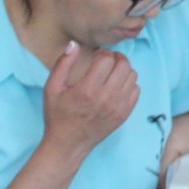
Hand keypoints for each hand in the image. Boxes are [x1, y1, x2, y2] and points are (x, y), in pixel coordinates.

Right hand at [40, 42, 139, 159]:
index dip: (103, 52)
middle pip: (123, 65)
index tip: (97, 56)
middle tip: (107, 60)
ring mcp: (117, 107)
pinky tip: (116, 85)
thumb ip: (63, 64)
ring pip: (132, 76)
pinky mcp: (124, 115)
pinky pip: (136, 91)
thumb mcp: (52, 88)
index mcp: (87, 90)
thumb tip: (75, 44)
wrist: (68, 144)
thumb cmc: (58, 115)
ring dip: (123, 70)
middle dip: (116, 58)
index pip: (107, 59)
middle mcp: (106, 98)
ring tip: (112, 72)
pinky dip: (129, 84)